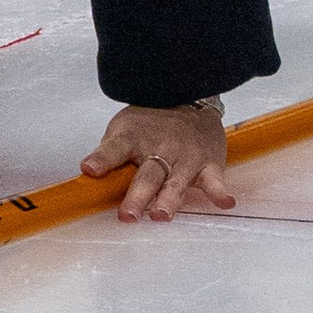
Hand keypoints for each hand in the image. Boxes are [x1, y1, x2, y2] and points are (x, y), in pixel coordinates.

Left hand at [81, 100, 236, 221]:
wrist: (188, 97)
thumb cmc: (150, 123)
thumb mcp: (124, 131)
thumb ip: (110, 157)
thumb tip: (88, 182)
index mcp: (133, 138)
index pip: (114, 148)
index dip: (102, 159)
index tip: (89, 169)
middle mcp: (159, 147)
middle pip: (147, 174)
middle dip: (137, 196)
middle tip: (128, 215)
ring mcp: (185, 156)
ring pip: (176, 181)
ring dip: (169, 199)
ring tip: (161, 215)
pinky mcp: (208, 162)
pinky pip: (214, 178)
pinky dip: (219, 190)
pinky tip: (224, 201)